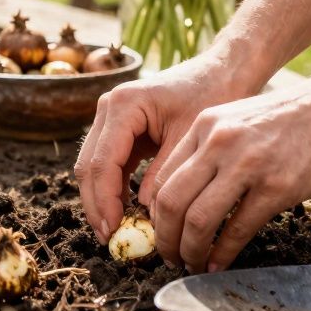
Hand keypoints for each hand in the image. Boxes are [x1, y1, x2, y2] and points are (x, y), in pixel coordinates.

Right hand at [74, 52, 257, 244]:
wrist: (222, 71)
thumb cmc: (213, 95)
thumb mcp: (190, 139)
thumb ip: (165, 175)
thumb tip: (145, 213)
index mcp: (125, 104)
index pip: (103, 162)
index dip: (105, 201)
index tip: (115, 231)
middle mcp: (109, 107)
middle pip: (89, 165)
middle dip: (96, 205)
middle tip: (109, 239)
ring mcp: (111, 116)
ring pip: (93, 166)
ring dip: (101, 199)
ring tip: (114, 232)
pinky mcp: (120, 127)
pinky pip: (108, 162)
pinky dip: (112, 188)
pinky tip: (124, 213)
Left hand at [141, 69, 310, 272]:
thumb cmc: (298, 116)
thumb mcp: (241, 119)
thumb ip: (213, 149)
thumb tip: (191, 192)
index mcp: (205, 125)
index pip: (162, 177)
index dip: (156, 214)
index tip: (162, 232)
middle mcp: (218, 142)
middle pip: (170, 202)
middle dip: (165, 238)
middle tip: (169, 257)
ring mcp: (247, 165)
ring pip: (198, 220)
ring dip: (190, 250)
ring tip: (192, 264)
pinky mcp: (277, 186)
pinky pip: (237, 229)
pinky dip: (224, 253)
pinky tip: (221, 263)